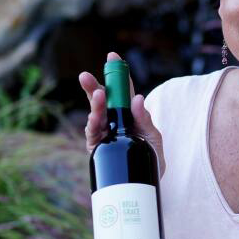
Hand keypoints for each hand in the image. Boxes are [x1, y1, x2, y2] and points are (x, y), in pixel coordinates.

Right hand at [78, 52, 164, 174]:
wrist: (149, 182)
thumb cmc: (152, 156)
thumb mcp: (153, 137)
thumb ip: (145, 119)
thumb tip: (138, 99)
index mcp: (128, 114)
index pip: (122, 91)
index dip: (117, 74)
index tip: (112, 56)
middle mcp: (113, 121)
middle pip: (101, 101)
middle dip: (94, 87)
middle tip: (86, 76)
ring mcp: (104, 134)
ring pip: (95, 116)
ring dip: (95, 105)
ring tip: (98, 96)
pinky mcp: (99, 149)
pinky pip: (93, 135)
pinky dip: (93, 125)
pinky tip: (94, 118)